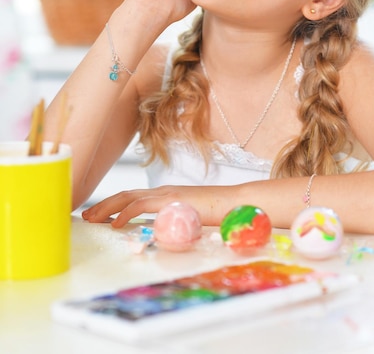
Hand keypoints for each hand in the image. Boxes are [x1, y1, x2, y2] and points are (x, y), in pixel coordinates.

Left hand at [81, 184, 238, 227]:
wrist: (235, 203)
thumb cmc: (217, 213)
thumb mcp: (189, 219)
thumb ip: (172, 223)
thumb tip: (158, 234)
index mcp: (165, 195)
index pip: (133, 197)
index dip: (113, 204)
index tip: (98, 214)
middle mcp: (162, 191)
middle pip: (125, 195)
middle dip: (103, 205)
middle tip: (85, 215)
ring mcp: (166, 194)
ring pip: (128, 198)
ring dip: (106, 207)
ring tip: (91, 218)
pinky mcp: (170, 200)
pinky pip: (141, 205)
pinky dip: (124, 213)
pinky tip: (114, 223)